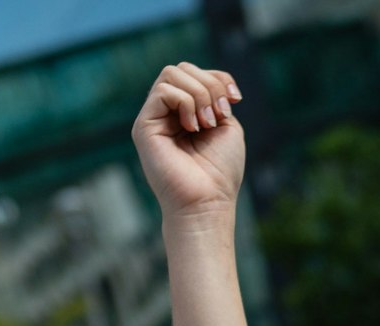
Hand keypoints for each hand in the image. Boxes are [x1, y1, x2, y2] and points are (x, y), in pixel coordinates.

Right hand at [132, 63, 246, 224]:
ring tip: (206, 123)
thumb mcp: (227, 126)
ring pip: (171, 74)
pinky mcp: (143, 126)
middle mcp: (167, 113)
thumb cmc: (220, 172)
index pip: (196, 73)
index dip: (218, 78)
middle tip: (220, 115)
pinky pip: (163, 91)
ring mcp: (153, 118)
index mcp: (186, 112)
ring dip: (199, 94)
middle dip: (210, 85)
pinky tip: (193, 127)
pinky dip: (185, 103)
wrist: (208, 201)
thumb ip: (215, 98)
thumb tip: (208, 80)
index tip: (235, 99)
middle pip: (182, 69)